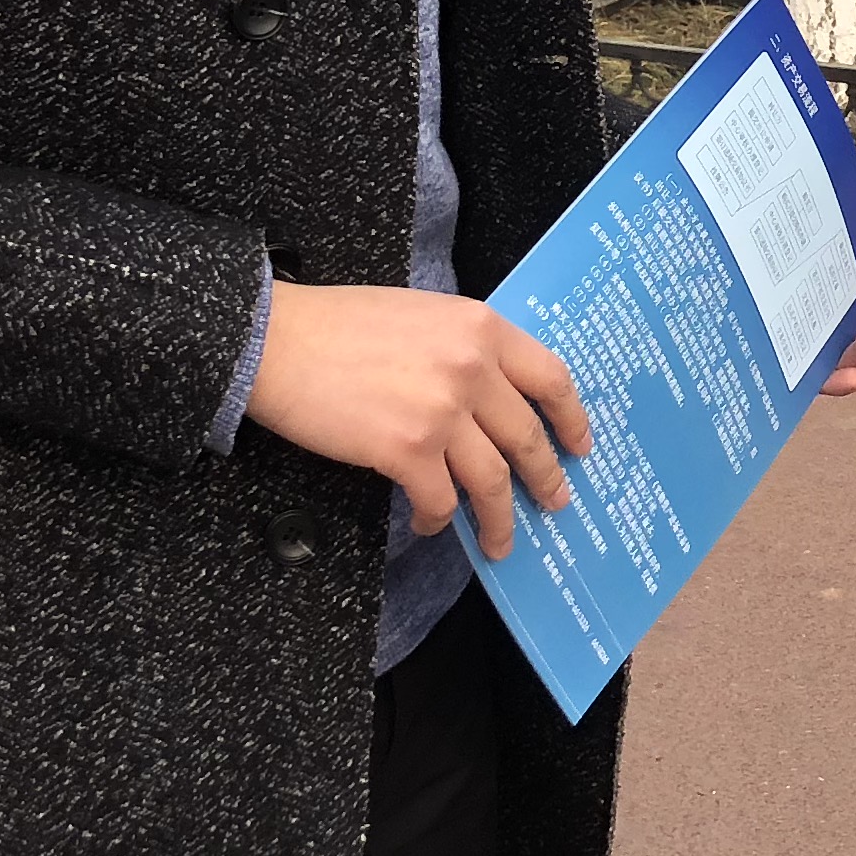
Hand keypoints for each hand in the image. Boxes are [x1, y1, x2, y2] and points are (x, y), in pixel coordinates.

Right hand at [245, 281, 589, 557]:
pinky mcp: (407, 450)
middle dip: (545, 479)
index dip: (571, 419)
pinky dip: (440, 519)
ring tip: (500, 541)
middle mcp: (472, 368)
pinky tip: (431, 524)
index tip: (580, 446)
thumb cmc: (337, 324)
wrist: (275, 341)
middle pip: (527, 437)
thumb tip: (491, 397)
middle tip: (554, 503)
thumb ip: (464, 348)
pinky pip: (441, 500)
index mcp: (481, 328)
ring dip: (499, 518)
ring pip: (492, 480)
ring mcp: (442, 411)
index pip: (551, 379)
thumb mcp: (422, 314)